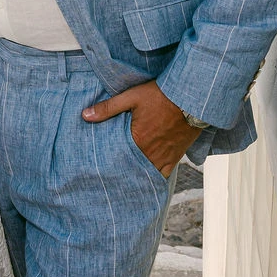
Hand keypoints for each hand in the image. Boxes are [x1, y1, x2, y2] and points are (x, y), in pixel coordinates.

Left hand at [82, 80, 198, 178]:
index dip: (108, 164)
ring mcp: (165, 157)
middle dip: (121, 172)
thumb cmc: (162, 95)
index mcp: (138, 140)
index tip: (99, 170)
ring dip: (137, 176)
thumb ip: (108, 108)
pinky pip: (165, 174)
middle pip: (132, 168)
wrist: (191, 98)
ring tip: (125, 181)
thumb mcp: (132, 97)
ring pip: (147, 174)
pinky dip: (156, 178)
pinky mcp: (176, 156)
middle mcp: (151, 152)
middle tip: (109, 179)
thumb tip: (85, 115)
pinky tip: (147, 180)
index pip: (118, 158)